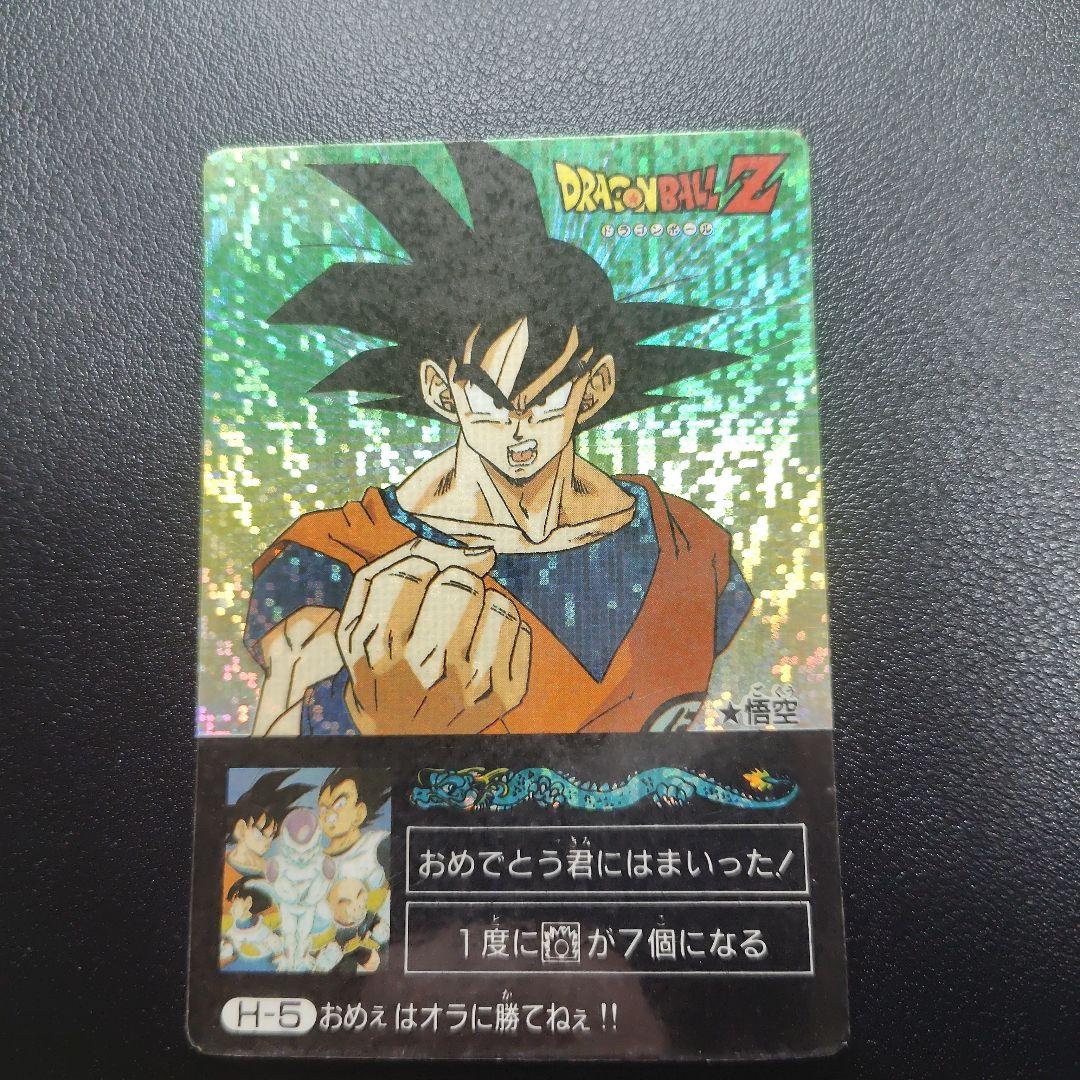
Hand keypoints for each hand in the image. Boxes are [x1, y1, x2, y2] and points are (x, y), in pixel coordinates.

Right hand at [336, 539, 530, 732]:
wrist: (403, 741)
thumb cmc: (382, 669)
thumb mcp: (359, 624)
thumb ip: (395, 570)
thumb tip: (478, 550)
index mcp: (376, 647)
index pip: (413, 571)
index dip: (422, 567)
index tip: (420, 583)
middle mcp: (423, 669)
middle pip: (460, 584)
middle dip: (455, 581)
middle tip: (446, 605)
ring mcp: (469, 685)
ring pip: (496, 602)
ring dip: (483, 603)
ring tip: (466, 626)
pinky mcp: (504, 694)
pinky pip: (520, 626)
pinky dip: (504, 626)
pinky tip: (484, 645)